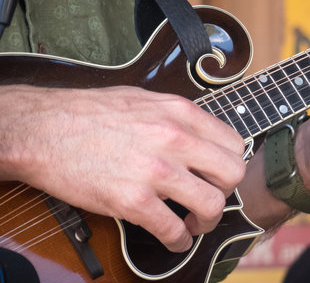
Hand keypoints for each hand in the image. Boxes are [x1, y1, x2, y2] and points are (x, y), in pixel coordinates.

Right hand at [0, 85, 245, 251]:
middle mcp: (175, 138)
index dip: (230, 165)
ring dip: (206, 222)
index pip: (234, 143)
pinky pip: (173, 230)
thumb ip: (178, 117)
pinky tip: (174, 240)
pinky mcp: (132, 200)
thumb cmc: (89, 113)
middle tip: (208, 200)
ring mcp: (155, 170)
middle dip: (226, 193)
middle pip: (233, 174)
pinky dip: (178, 241)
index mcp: (180, 112)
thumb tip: (200, 136)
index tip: (218, 176)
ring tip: (192, 224)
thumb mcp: (144, 99)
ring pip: (212, 205)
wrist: (44, 129)